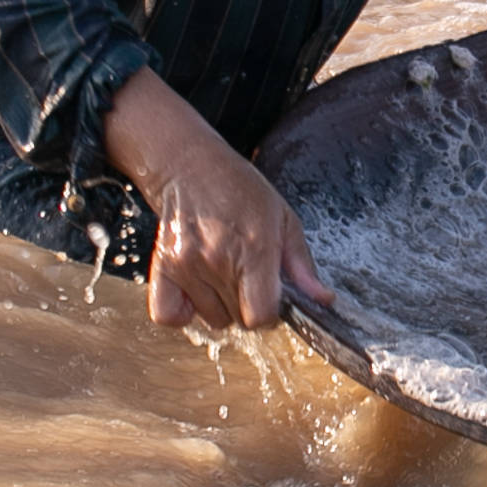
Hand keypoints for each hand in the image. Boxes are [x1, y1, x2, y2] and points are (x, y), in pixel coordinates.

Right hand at [101, 69, 330, 331]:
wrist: (192, 166)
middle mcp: (218, 260)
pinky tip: (197, 289)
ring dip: (220, 306)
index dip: (271, 313)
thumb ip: (302, 265)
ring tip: (223, 272)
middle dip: (248, 305)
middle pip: (238, 320)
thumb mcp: (284, 219)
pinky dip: (183, 311)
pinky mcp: (163, 267)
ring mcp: (187, 265)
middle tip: (247, 275)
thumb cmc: (242, 191)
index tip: (270, 296)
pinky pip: (170, 316)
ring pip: (212, 319)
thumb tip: (323, 300)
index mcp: (254, 249)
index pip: (261, 315)